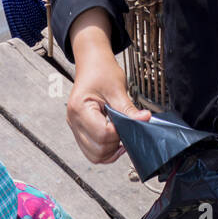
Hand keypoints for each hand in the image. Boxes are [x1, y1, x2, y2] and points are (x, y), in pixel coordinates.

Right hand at [67, 10, 150, 163]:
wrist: (91, 62)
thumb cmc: (101, 70)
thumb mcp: (117, 88)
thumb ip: (129, 109)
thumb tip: (144, 120)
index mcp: (79, 108)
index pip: (102, 134)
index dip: (118, 134)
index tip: (128, 125)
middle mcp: (74, 121)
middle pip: (97, 150)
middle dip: (115, 145)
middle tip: (126, 132)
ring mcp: (75, 128)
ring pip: (94, 156)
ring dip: (110, 152)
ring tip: (120, 138)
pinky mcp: (79, 131)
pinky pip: (92, 151)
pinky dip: (104, 151)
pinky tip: (115, 141)